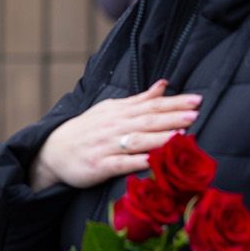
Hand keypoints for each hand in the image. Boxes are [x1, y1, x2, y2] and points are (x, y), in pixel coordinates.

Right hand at [30, 81, 200, 190]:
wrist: (53, 152)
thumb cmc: (87, 130)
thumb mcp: (111, 109)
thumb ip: (140, 100)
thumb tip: (164, 85)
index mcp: (119, 112)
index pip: (151, 105)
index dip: (174, 102)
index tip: (197, 100)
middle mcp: (114, 127)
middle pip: (147, 120)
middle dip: (172, 117)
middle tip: (195, 114)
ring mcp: (107, 146)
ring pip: (137, 140)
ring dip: (159, 138)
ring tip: (181, 135)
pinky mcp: (99, 165)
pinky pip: (121, 163)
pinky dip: (136, 162)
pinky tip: (152, 162)